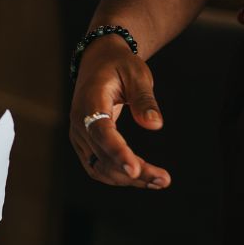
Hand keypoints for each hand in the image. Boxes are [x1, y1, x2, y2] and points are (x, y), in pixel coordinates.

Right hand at [69, 37, 169, 188]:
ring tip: (159, 181)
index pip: (101, 132)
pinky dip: (119, 176)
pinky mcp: (85, 145)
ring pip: (99, 168)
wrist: (99, 63)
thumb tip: (155, 125)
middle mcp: (79, 123)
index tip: (135, 169)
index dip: (117, 152)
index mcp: (90, 102)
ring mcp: (79, 136)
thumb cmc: (120, 67)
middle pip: (103, 156)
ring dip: (128, 179)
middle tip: (164, 180)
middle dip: (133, 172)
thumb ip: (144, 100)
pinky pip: (98, 167)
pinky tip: (143, 178)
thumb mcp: (137, 75)